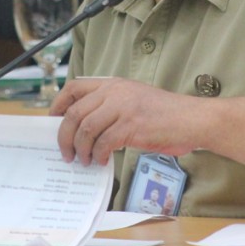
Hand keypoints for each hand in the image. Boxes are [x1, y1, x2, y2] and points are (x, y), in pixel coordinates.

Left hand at [50, 77, 199, 165]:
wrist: (192, 118)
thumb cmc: (165, 114)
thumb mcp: (133, 99)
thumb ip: (110, 106)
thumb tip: (83, 128)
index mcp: (113, 84)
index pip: (74, 88)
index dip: (58, 105)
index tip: (53, 122)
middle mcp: (115, 92)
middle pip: (74, 112)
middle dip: (64, 136)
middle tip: (66, 152)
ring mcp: (123, 107)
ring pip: (85, 129)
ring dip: (80, 149)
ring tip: (84, 160)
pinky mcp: (131, 125)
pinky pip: (103, 142)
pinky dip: (99, 155)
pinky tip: (102, 161)